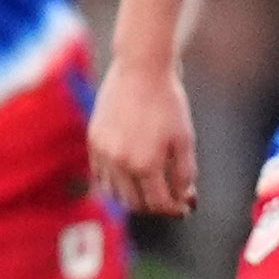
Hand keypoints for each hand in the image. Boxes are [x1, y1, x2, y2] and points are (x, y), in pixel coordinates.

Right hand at [88, 51, 195, 217]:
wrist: (140, 70)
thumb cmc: (168, 102)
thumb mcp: (185, 139)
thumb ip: (185, 173)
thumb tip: (183, 197)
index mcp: (145, 164)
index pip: (158, 203)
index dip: (174, 209)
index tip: (184, 207)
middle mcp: (120, 163)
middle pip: (134, 203)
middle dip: (154, 206)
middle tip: (168, 200)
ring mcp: (103, 152)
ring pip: (113, 192)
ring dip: (131, 197)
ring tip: (147, 189)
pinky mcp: (93, 140)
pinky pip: (100, 174)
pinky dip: (113, 181)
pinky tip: (128, 174)